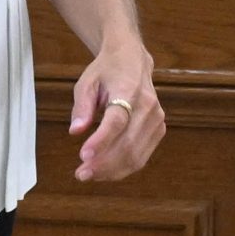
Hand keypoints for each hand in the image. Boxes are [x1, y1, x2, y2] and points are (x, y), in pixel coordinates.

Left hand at [69, 39, 166, 181]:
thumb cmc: (107, 72)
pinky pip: (142, 156)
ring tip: (89, 175)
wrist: (133, 61)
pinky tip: (105, 171)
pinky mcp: (159, 129)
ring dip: (112, 170)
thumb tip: (75, 132)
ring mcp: (157, 119)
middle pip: (127, 143)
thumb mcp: (87, 82)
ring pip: (136, 155)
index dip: (101, 141)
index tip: (83, 157)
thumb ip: (81, 107)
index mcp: (128, 90)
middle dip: (103, 164)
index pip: (117, 121)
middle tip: (81, 174)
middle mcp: (148, 106)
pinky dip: (123, 168)